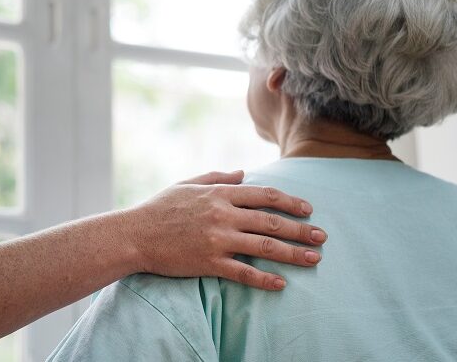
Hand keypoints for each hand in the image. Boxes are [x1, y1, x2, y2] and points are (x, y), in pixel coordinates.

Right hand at [127, 170, 326, 290]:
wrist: (134, 234)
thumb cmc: (160, 207)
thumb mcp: (188, 184)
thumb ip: (217, 177)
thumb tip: (243, 173)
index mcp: (220, 193)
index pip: (265, 195)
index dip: (290, 201)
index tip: (308, 209)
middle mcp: (223, 214)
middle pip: (272, 221)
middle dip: (301, 229)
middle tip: (322, 237)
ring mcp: (217, 239)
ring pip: (264, 246)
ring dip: (293, 253)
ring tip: (314, 259)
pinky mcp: (209, 262)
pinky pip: (243, 272)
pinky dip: (264, 279)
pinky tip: (281, 284)